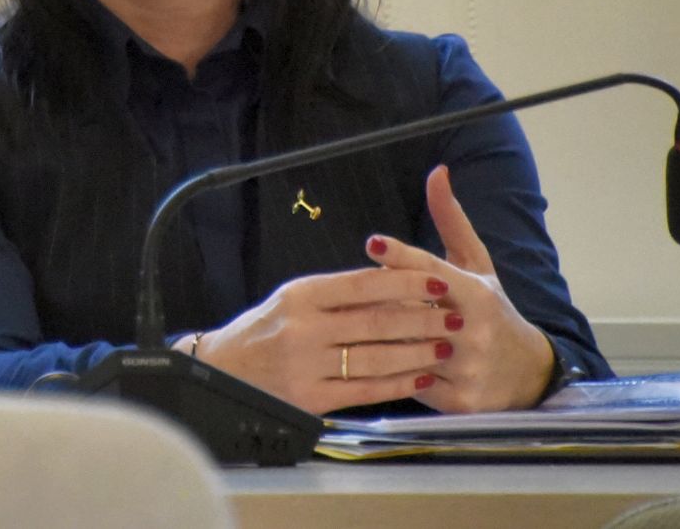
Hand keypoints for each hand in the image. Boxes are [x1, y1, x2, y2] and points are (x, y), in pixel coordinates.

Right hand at [190, 261, 459, 415]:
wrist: (225, 369)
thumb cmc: (264, 330)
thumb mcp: (292, 298)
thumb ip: (337, 294)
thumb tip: (392, 285)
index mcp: (301, 295)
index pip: (363, 284)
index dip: (405, 283)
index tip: (437, 280)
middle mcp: (304, 328)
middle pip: (376, 322)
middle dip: (422, 319)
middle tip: (453, 316)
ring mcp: (308, 366)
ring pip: (376, 358)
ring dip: (417, 353)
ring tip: (444, 346)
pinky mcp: (312, 399)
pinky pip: (365, 390)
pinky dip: (398, 384)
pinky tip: (420, 377)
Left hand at [364, 164, 555, 412]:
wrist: (527, 373)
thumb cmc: (491, 309)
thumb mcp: (476, 263)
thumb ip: (451, 220)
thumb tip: (436, 172)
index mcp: (476, 293)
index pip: (433, 272)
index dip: (402, 257)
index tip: (373, 243)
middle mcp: (474, 329)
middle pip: (412, 313)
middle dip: (376, 305)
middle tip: (341, 298)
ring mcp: (467, 367)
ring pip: (405, 351)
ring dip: (375, 341)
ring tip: (341, 330)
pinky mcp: (459, 401)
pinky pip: (409, 384)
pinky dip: (386, 374)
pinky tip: (363, 365)